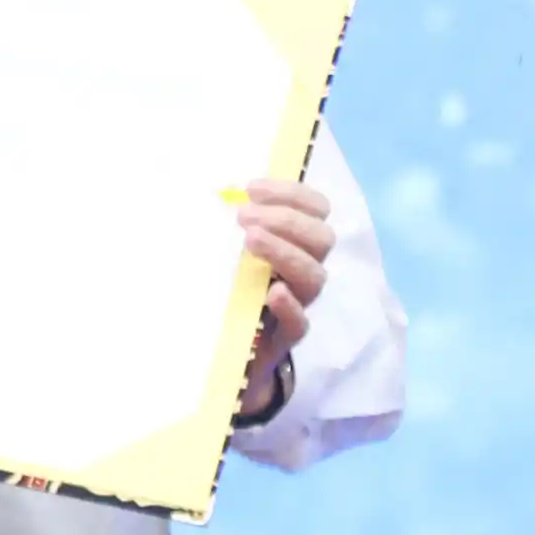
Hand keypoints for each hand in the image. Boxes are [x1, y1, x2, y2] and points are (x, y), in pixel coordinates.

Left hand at [233, 178, 333, 423]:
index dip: (292, 194)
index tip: (251, 188)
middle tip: (244, 217)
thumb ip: (230, 224)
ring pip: (314, 276)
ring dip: (284, 252)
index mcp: (296, 241)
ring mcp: (298, 303)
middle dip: (285, 220)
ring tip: (250, 241)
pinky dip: (290, 305)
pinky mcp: (285, 337)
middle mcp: (303, 269)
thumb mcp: (226, 250)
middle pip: (321, 238)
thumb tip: (213, 192)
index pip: (316, 209)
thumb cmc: (226, 287)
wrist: (223, 346)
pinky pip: (300, 323)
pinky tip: (273, 292)